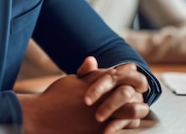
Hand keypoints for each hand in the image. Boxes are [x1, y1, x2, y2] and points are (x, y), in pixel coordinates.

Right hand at [17, 56, 149, 133]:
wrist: (43, 116)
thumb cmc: (56, 97)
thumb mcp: (71, 80)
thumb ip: (86, 72)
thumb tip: (92, 59)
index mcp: (96, 81)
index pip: (123, 76)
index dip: (132, 78)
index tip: (135, 81)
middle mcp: (102, 95)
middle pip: (131, 92)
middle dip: (139, 94)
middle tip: (142, 97)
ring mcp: (103, 113)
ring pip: (132, 112)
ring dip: (137, 111)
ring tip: (139, 111)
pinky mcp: (101, 130)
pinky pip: (123, 128)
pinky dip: (127, 125)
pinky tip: (127, 124)